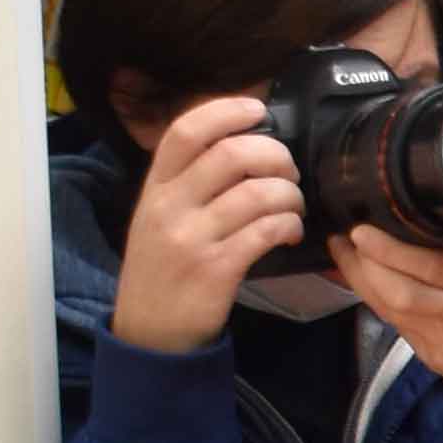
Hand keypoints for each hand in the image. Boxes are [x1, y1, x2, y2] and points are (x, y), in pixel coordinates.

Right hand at [111, 96, 304, 354]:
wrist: (149, 333)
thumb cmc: (162, 269)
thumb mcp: (158, 217)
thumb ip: (188, 181)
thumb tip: (241, 144)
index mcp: (155, 187)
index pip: (186, 131)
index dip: (226, 111)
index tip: (258, 110)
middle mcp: (169, 206)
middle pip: (232, 154)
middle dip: (275, 155)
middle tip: (288, 170)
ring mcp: (191, 238)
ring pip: (257, 193)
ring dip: (289, 194)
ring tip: (292, 207)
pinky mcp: (216, 269)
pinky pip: (266, 231)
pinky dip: (289, 226)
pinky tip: (290, 232)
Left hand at [332, 220, 442, 388]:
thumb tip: (433, 196)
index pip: (430, 264)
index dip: (388, 249)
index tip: (361, 230)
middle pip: (400, 291)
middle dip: (362, 265)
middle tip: (342, 240)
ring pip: (391, 312)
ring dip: (362, 283)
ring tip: (346, 257)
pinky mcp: (438, 359)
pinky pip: (399, 328)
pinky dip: (380, 304)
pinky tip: (370, 285)